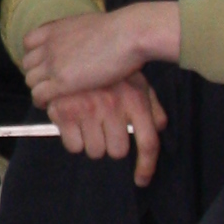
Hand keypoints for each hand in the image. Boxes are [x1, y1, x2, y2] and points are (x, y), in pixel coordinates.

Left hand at [20, 2, 179, 102]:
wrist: (128, 35)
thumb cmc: (120, 30)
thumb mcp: (89, 24)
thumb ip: (77, 34)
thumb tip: (83, 39)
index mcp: (54, 29)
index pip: (29, 42)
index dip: (35, 55)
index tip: (45, 65)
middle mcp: (48, 45)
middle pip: (27, 63)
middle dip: (36, 74)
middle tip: (48, 84)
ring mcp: (53, 63)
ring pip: (31, 80)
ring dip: (39, 89)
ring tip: (50, 97)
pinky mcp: (61, 81)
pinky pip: (39, 94)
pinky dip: (41, 101)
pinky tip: (50, 105)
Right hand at [40, 72, 166, 186]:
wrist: (78, 43)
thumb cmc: (111, 66)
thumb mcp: (137, 81)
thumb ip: (152, 106)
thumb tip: (158, 127)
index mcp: (135, 99)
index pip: (148, 143)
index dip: (146, 166)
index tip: (141, 180)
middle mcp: (113, 106)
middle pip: (118, 151)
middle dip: (112, 145)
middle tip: (105, 130)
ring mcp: (88, 109)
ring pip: (95, 150)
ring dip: (93, 143)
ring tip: (88, 125)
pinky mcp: (65, 111)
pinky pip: (73, 146)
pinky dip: (73, 140)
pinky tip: (74, 124)